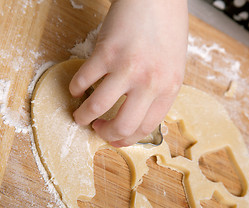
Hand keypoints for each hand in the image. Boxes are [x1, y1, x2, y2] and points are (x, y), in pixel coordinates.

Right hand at [69, 0, 187, 146]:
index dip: (127, 139)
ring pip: (97, 107)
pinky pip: (84, 80)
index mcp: (169, 88)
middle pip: (123, 125)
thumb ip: (158, 92)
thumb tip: (138, 114)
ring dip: (83, 117)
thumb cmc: (166, 28)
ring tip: (80, 116)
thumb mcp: (173, 66)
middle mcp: (149, 82)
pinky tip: (77, 88)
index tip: (116, 139)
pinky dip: (76, 88)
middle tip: (98, 130)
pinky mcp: (106, 52)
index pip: (146, 127)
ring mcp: (126, 68)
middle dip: (106, 135)